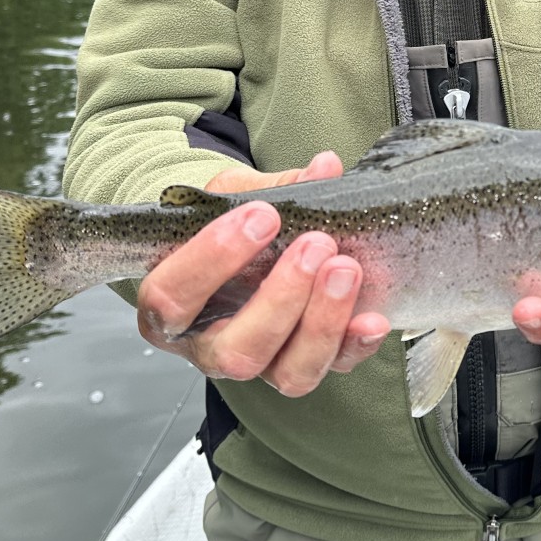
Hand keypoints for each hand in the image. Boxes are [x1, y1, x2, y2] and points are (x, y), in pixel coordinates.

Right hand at [137, 150, 390, 394]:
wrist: (244, 248)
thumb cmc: (228, 225)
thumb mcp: (234, 197)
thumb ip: (271, 186)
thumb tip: (325, 167)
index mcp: (169, 305)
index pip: (172, 297)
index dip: (214, 259)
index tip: (263, 215)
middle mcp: (209, 345)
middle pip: (236, 349)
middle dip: (281, 298)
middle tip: (316, 245)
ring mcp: (260, 362)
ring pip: (287, 373)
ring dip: (322, 323)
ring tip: (345, 269)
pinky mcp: (303, 363)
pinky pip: (332, 369)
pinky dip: (354, 346)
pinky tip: (371, 318)